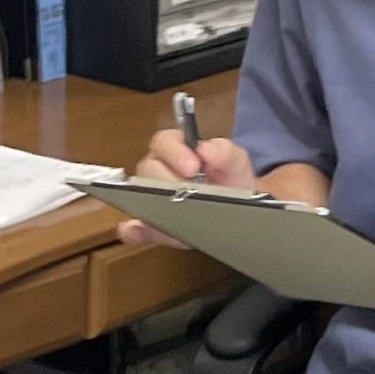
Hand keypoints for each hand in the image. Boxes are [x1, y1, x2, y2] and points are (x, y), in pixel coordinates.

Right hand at [117, 127, 257, 247]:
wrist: (239, 208)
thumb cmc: (230, 180)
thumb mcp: (235, 162)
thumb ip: (224, 152)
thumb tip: (206, 149)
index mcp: (175, 149)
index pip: (163, 142)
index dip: (175, 152)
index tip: (194, 166)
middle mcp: (157, 171)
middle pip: (148, 169)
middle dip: (166, 179)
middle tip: (188, 191)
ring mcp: (150, 199)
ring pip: (139, 197)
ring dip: (154, 204)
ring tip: (174, 213)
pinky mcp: (151, 227)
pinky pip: (136, 228)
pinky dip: (135, 230)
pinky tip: (139, 230)